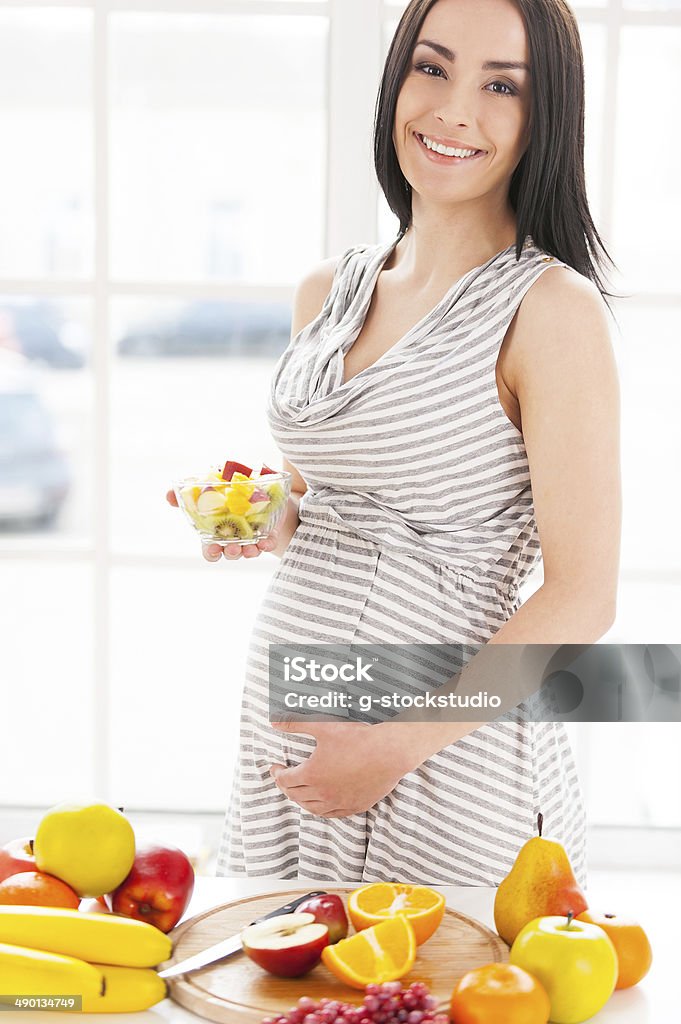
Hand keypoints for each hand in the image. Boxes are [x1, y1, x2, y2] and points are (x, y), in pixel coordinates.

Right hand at [165, 489, 277, 561]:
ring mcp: (251, 537)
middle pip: (230, 553)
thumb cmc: (225, 491)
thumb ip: (187, 493)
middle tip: (234, 548)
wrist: (257, 484)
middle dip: (232, 553)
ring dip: (250, 551)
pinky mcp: (267, 532)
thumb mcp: (207, 487)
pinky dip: (267, 543)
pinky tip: (267, 540)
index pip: (211, 550)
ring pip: (249, 551)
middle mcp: (233, 538)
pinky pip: (267, 543)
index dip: (211, 553)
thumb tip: (168, 495)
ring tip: (252, 547)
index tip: (214, 549)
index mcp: (216, 532)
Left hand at [268, 720, 414, 816]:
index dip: (277, 774)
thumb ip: (296, 724)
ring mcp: (340, 802)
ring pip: (313, 808)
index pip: (285, 780)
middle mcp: (323, 793)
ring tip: (299, 792)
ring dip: (301, 801)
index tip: (276, 767)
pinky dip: (322, 810)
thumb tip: (274, 723)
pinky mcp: (356, 805)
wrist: (389, 751)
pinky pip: (333, 814)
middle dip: (286, 787)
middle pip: (296, 795)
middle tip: (284, 778)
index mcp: (312, 774)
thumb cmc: (358, 738)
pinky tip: (322, 804)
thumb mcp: (323, 726)